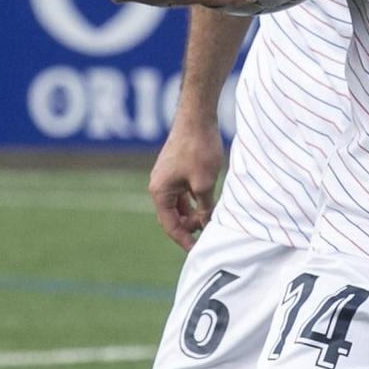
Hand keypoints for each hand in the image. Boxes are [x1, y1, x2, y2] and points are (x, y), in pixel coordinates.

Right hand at [150, 116, 225, 250]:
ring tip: (210, 217)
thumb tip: (207, 224)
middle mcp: (158, 186)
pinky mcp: (176, 169)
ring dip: (192, 212)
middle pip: (172, 215)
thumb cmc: (199, 149)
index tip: (197, 250)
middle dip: (189, 225)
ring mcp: (166, 177)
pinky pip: (183, 192)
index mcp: (160, 192)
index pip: (170, 224)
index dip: (184, 239)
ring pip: (178, 204)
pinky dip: (193, 200)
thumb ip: (204, 207)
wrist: (197, 117)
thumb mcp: (205, 183)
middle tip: (209, 231)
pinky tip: (207, 203)